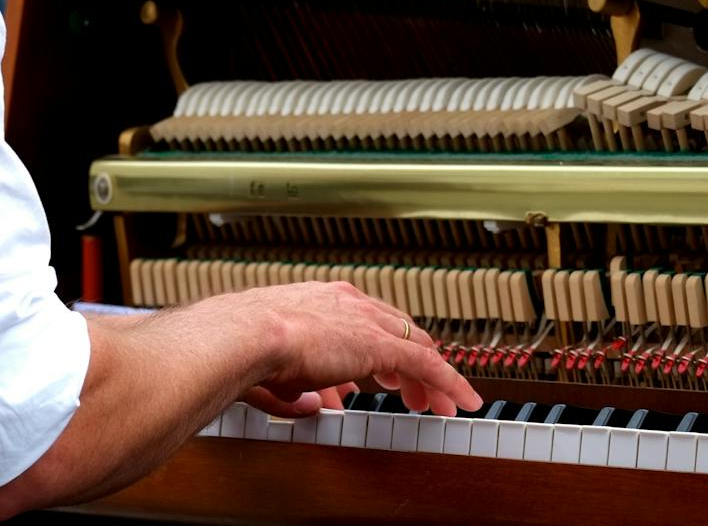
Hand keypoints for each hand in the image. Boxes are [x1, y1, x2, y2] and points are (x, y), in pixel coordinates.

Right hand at [237, 281, 481, 417]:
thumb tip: (311, 406)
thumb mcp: (275, 369)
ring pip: (417, 346)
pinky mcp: (381, 345)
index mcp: (320, 301)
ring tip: (441, 405)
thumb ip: (297, 389)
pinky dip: (449, 383)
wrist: (246, 336)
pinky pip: (428, 364)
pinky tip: (461, 402)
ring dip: (432, 377)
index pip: (365, 321)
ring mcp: (366, 322)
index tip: (385, 375)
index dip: (380, 350)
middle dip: (411, 363)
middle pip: (397, 330)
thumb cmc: (246, 349)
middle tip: (417, 393)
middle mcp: (348, 303)